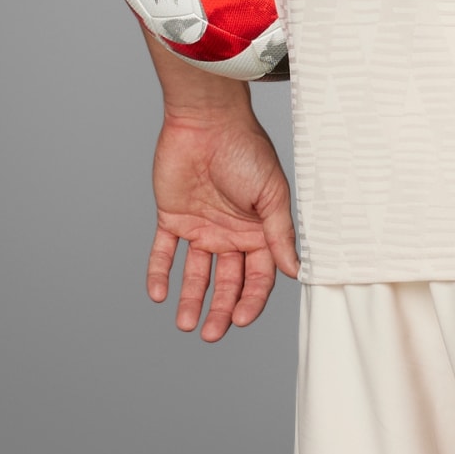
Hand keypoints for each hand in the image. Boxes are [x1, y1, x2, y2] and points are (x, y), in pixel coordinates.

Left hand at [147, 106, 299, 341]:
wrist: (207, 120)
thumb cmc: (246, 150)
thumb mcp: (271, 193)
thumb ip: (279, 233)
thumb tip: (296, 271)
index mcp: (258, 230)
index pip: (258, 276)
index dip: (251, 300)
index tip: (239, 319)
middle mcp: (230, 233)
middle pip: (227, 282)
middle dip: (220, 310)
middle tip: (210, 333)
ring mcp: (201, 226)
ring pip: (196, 274)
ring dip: (191, 299)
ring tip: (185, 323)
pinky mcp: (172, 217)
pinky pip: (164, 251)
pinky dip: (159, 272)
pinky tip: (157, 293)